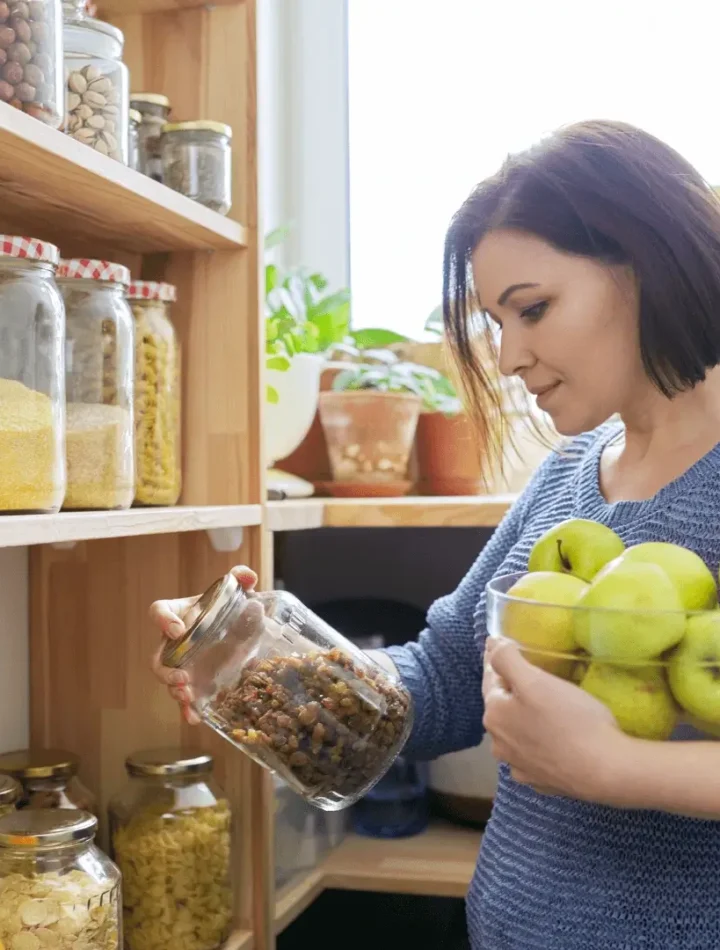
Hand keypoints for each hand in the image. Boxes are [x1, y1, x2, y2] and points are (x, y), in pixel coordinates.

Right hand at [149, 565, 256, 723]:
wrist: (239, 630)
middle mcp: (174, 641)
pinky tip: (195, 718)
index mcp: (179, 613)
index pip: (160, 611)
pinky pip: (185, 698)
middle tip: (182, 677)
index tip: (178, 629)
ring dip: (174, 690)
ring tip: (188, 696)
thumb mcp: (234, 593)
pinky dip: (187, 710)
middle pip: (158, 656)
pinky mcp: (195, 682)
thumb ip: (239, 578)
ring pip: (168, 680)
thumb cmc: (228, 608)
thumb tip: (247, 575)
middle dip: (166, 670)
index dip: (163, 620)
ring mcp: (183, 664)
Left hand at [482, 637, 629, 801]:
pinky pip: (533, 753)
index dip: (496, 660)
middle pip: (502, 706)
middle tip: (523, 673)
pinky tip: (548, 736)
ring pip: (516, 731)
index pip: (491, 678)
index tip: (500, 646)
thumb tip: (490, 644)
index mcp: (494, 716)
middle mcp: (499, 743)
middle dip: (509, 689)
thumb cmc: (570, 720)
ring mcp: (519, 766)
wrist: (605, 771)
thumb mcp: (535, 680)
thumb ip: (506, 660)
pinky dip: (536, 741)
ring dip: (521, 717)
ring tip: (537, 704)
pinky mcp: (540, 781)